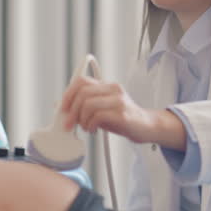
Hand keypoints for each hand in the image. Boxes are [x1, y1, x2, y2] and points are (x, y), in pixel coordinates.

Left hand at [59, 76, 186, 150]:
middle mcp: (113, 90)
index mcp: (107, 86)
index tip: (63, 108)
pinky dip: (90, 125)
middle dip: (71, 110)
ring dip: (81, 120)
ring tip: (86, 127)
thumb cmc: (124, 118)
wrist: (147, 127)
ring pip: (88, 104)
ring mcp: (118, 101)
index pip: (81, 81)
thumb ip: (86, 107)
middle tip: (69, 123)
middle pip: (82, 93)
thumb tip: (63, 109)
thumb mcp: (103, 109)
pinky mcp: (122, 115)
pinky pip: (98, 116)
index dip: (68, 94)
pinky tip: (93, 130)